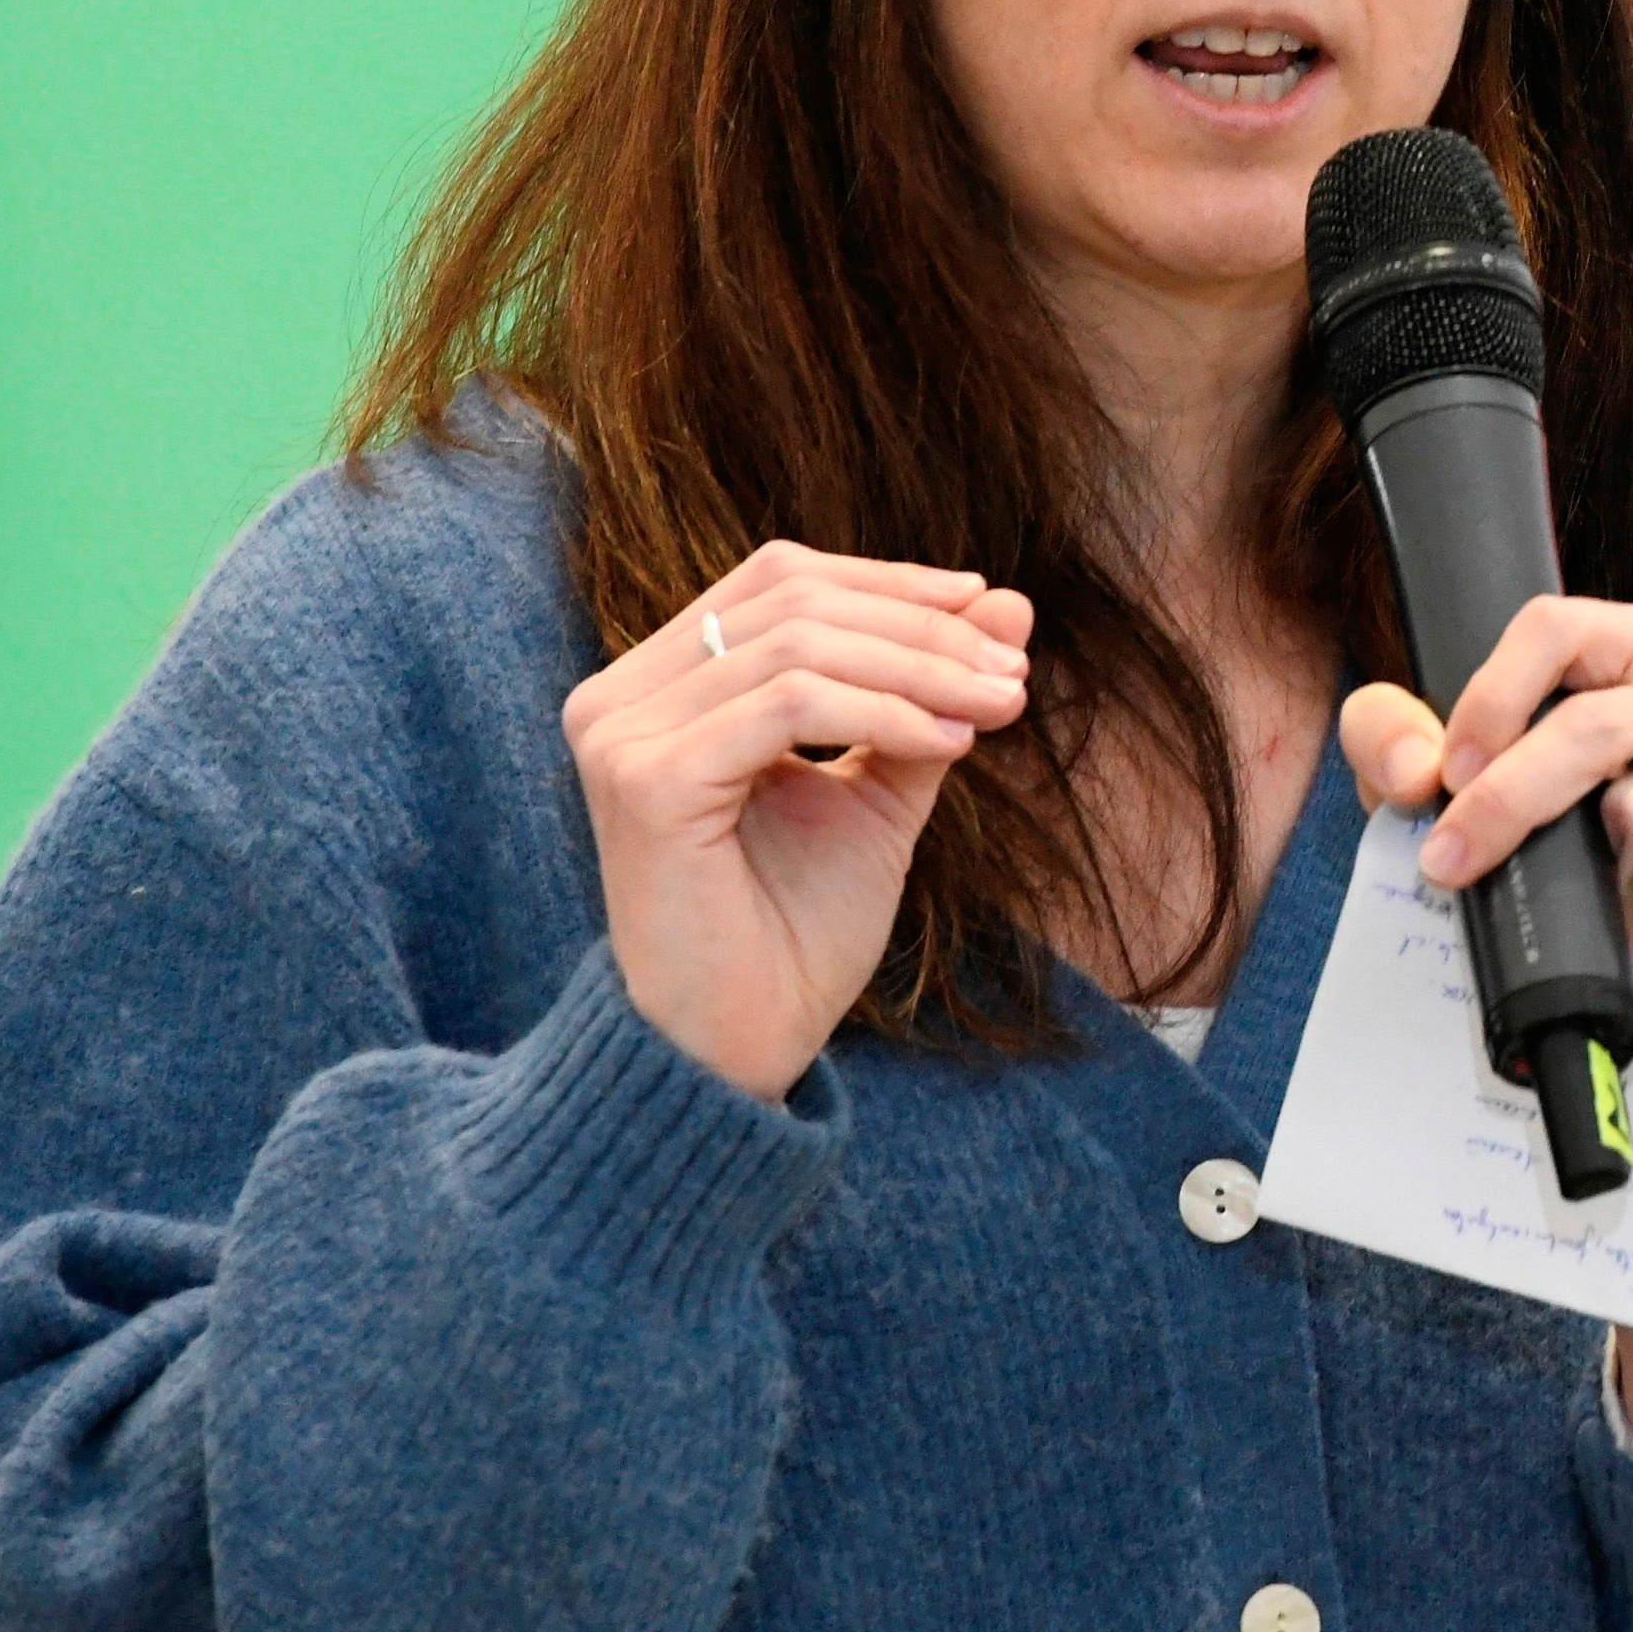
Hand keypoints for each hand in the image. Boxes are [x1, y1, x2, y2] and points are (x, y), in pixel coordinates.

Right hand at [562, 542, 1034, 1098]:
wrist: (742, 1050)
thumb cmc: (795, 933)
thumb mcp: (877, 793)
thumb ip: (925, 695)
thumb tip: (1007, 601)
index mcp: (659, 687)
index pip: (778, 582)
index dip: (890, 583)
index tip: (992, 615)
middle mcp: (620, 698)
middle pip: (791, 600)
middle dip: (922, 628)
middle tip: (1012, 673)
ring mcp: (623, 735)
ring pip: (799, 645)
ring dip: (920, 668)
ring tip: (997, 706)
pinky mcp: (648, 781)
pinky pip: (790, 704)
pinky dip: (884, 712)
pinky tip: (948, 743)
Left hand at [1336, 596, 1632, 955]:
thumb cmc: (1583, 833)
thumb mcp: (1475, 779)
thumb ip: (1399, 744)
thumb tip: (1411, 771)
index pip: (1556, 627)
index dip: (1490, 697)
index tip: (1446, 773)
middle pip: (1594, 725)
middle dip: (1509, 803)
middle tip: (1453, 862)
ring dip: (1606, 869)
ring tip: (1610, 884)